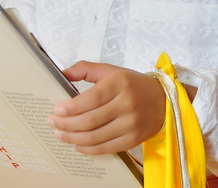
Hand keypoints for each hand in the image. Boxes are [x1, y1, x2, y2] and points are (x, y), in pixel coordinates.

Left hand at [47, 61, 165, 154]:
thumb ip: (86, 69)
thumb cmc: (134, 84)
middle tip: (53, 123)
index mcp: (120, 83)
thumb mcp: (112, 70)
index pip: (91, 99)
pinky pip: (105, 148)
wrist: (164, 101)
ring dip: (73, 138)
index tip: (56, 111)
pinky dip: (87, 148)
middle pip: (90, 120)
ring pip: (95, 136)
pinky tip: (76, 143)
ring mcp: (131, 124)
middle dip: (67, 124)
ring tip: (60, 134)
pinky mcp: (133, 139)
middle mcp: (127, 104)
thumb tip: (63, 74)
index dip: (71, 107)